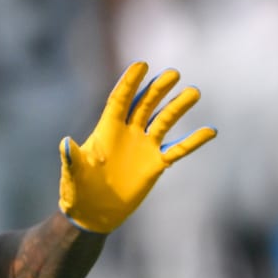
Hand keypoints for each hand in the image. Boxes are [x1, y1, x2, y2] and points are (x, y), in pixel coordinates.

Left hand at [59, 62, 215, 233]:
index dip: (130, 83)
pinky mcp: (156, 163)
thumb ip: (73, 159)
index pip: (120, 100)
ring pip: (164, 121)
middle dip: (158, 89)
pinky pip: (178, 149)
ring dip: (178, 107)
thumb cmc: (78, 192)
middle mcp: (128, 133)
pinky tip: (210, 130)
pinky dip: (194, 141)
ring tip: (194, 92)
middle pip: (145, 104)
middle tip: (173, 74)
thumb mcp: (73, 175)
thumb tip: (66, 143)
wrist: (94, 212)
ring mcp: (144, 146)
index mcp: (107, 130)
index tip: (141, 65)